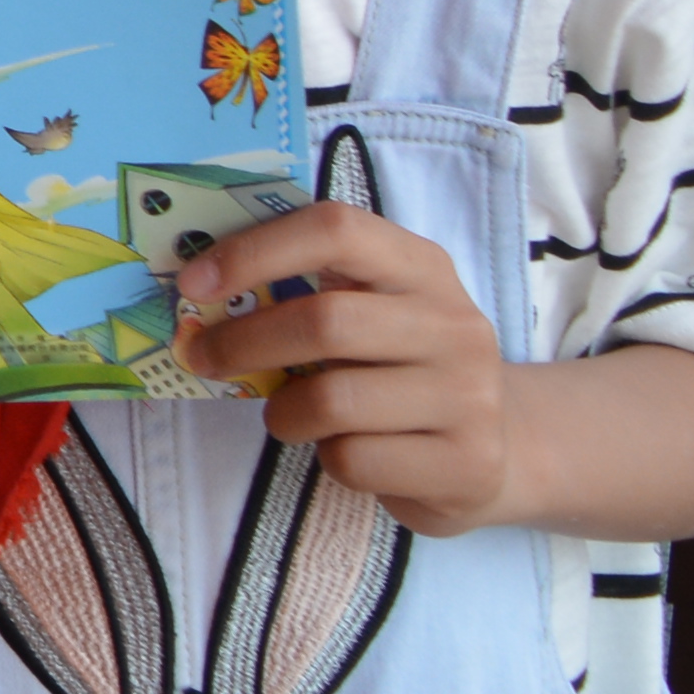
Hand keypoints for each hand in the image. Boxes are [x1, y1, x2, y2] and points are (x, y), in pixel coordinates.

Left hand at [180, 198, 515, 532]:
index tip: (194, 284)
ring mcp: (470, 396)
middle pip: (324, 322)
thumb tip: (197, 288)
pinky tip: (347, 450)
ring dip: (284, 413)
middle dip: (242, 342)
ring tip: (290, 415)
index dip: (254, 252)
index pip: (335, 230)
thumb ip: (302, 289)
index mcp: (421, 267)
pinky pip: (354, 460)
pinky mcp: (467, 463)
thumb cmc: (399, 369)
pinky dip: (327, 459)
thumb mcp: (368, 312)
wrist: (499, 448)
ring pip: (332, 401)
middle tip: (203, 358)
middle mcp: (455, 324)